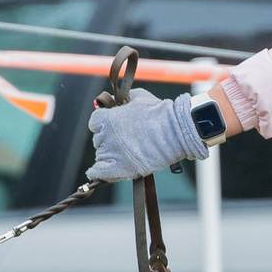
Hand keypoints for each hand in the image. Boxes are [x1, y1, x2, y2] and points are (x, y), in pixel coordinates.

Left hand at [87, 90, 207, 181]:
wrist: (177, 131)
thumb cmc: (160, 112)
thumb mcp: (139, 97)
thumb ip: (122, 99)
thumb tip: (113, 99)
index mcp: (109, 118)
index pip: (94, 123)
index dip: (101, 125)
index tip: (110, 127)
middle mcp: (108, 136)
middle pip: (98, 141)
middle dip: (108, 140)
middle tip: (123, 141)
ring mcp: (114, 153)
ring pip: (101, 156)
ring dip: (108, 155)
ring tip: (124, 154)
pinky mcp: (122, 169)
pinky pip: (100, 173)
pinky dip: (98, 173)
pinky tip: (98, 172)